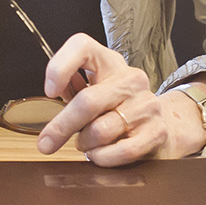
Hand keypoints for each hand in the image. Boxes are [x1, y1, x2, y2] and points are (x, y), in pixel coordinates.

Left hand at [34, 33, 205, 165]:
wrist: (159, 125)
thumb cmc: (115, 107)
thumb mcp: (92, 90)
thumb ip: (71, 88)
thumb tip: (53, 93)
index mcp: (109, 62)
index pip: (82, 46)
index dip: (60, 67)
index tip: (49, 91)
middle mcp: (131, 79)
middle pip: (88, 101)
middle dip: (61, 126)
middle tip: (46, 143)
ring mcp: (146, 104)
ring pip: (101, 131)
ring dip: (85, 143)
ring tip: (86, 143)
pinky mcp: (156, 131)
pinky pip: (121, 151)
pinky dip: (102, 158)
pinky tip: (99, 154)